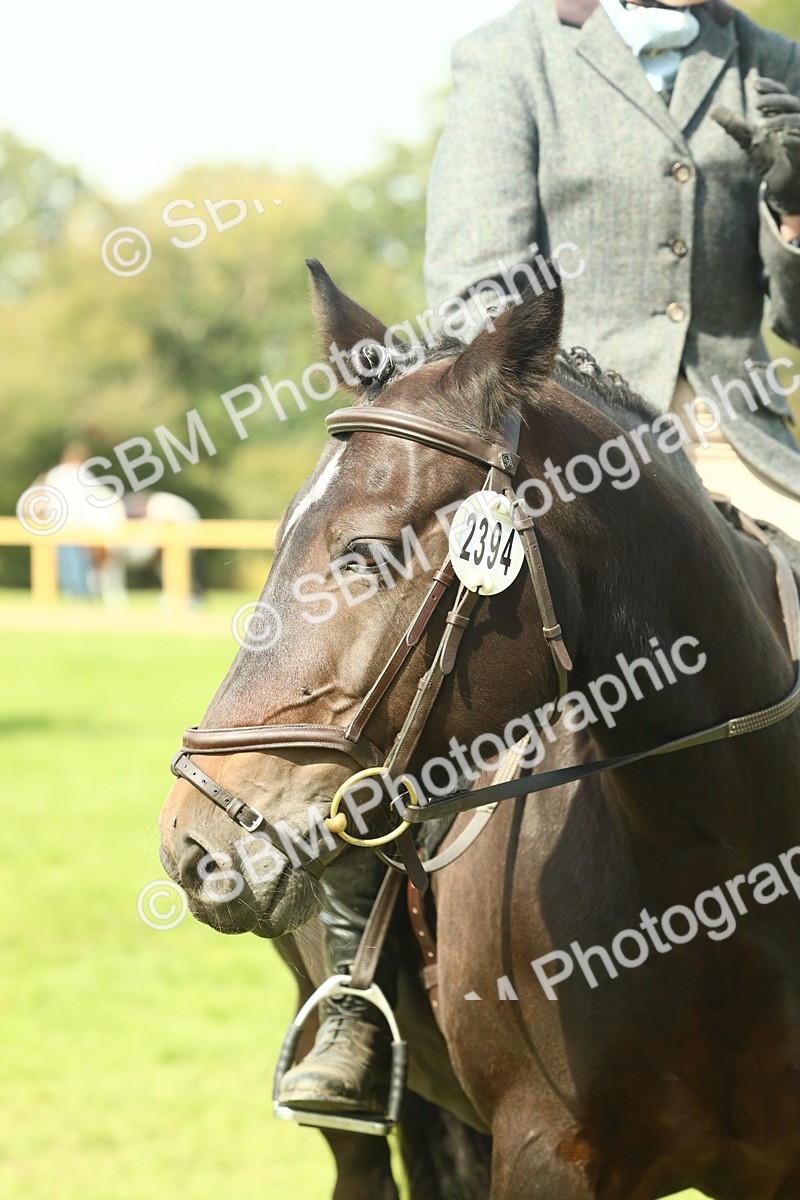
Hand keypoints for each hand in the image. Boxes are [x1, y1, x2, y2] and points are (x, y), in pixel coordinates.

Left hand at [711, 76, 799, 215]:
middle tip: (755, 103)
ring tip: (760, 124)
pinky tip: (781, 139)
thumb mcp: (748, 139)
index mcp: (784, 114)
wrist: (781, 183)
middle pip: (790, 103)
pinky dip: (792, 140)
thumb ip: (734, 125)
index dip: (769, 86)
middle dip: (774, 101)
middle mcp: (796, 121)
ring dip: (779, 120)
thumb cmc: (768, 157)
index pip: (780, 93)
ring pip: (798, 121)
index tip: (753, 83)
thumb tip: (713, 109)